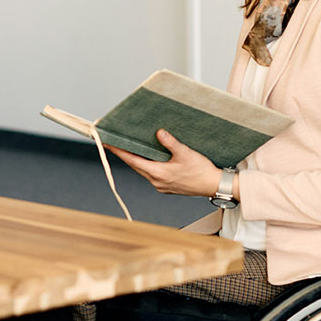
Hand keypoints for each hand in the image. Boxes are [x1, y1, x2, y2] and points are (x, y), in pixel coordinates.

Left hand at [106, 129, 225, 196]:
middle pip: (135, 165)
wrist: (213, 186)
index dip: (118, 151)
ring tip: (129, 148)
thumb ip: (170, 142)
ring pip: (143, 170)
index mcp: (157, 173)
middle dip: (125, 154)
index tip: (106, 144)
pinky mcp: (166, 187)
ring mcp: (161, 186)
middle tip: (114, 143)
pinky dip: (147, 165)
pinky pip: (151, 174)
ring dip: (136, 160)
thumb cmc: (201, 170)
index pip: (132, 160)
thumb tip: (158, 133)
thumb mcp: (185, 153)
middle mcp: (156, 182)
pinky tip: (149, 158)